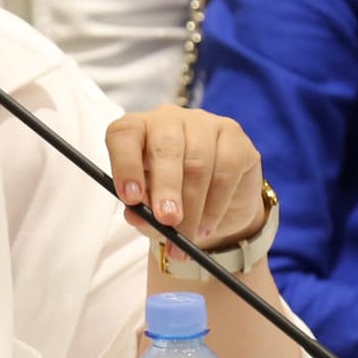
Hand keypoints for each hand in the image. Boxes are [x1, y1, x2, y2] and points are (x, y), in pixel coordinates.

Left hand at [104, 104, 264, 251]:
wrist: (215, 210)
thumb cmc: (171, 202)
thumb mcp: (150, 212)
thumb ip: (141, 212)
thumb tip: (135, 215)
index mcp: (136, 131)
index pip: (124, 135)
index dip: (125, 164)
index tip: (130, 198)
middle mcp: (167, 120)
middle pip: (165, 148)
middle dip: (166, 189)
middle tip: (168, 221)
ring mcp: (203, 123)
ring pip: (199, 162)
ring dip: (193, 206)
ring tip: (188, 237)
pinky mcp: (234, 135)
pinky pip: (227, 170)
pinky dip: (216, 204)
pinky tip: (207, 225)